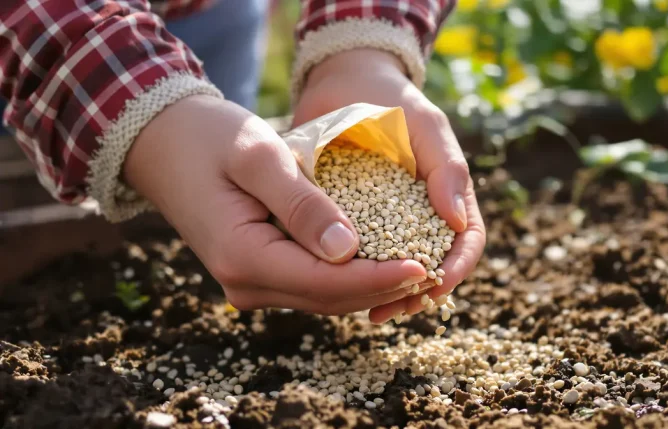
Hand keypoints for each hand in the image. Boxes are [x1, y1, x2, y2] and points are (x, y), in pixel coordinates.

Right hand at [124, 95, 426, 314]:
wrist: (164, 145)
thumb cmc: (210, 139)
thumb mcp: (258, 158)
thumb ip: (301, 203)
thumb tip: (347, 250)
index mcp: (242, 257)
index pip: (326, 282)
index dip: (379, 278)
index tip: (426, 265)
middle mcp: (245, 284)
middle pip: (330, 298)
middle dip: (384, 286)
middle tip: (437, 269)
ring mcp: (249, 284)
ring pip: (324, 297)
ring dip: (371, 286)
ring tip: (420, 267)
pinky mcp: (258, 273)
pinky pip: (312, 284)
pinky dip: (349, 276)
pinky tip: (382, 258)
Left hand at [293, 49, 485, 322]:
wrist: (345, 84)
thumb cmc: (394, 101)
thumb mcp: (425, 125)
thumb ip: (445, 167)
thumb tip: (457, 221)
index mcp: (448, 196)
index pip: (466, 240)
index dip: (457, 267)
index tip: (436, 285)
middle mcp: (421, 215)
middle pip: (431, 265)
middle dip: (416, 292)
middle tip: (394, 310)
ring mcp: (387, 221)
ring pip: (394, 268)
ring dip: (385, 293)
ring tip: (368, 311)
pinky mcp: (352, 221)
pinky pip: (357, 256)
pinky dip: (353, 275)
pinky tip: (337, 287)